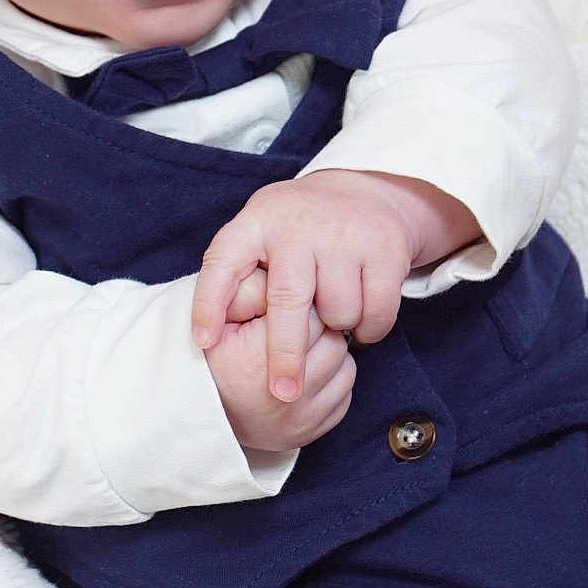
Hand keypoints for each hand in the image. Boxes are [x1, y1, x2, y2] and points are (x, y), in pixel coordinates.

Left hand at [193, 169, 469, 401]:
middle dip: (284, 354)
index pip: (223, 263)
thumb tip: (214, 339)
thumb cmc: (300, 231)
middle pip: (288, 302)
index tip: (204, 343)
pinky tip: (362, 313)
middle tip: (282, 394)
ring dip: (337, 328)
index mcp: (257, 222)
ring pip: (338, 312)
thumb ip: (241, 275)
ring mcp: (343, 234)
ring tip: (333, 313)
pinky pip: (376, 312)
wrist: (366, 193)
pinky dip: (371, 327)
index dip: (209, 305)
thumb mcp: (262, 235)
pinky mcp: (384, 248)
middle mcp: (298, 226)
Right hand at [204, 299, 354, 451]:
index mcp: (257, 361)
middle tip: (297, 325)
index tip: (290, 304)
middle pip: (332, 339)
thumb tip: (288, 279)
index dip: (302, 303)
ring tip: (301, 348)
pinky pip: (345, 393)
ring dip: (328, 351)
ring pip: (344, 364)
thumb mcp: (219, 317)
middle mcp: (284, 396)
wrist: (202, 414)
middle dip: (319, 328)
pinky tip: (306, 373)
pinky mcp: (312, 432)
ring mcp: (300, 419)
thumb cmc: (212, 357)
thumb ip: (252, 290)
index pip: (310, 314)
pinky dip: (332, 379)